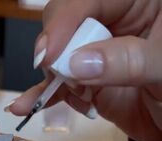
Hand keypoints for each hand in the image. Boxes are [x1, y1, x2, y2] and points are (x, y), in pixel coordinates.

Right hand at [6, 0, 161, 140]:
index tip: (49, 53)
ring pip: (58, 58)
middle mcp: (111, 25)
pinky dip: (45, 97)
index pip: (89, 0)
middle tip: (55, 72)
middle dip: (56, 51)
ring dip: (45, 80)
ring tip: (32, 101)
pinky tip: (28, 105)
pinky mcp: (85, 80)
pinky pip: (61, 85)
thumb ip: (126, 60)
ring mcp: (94, 55)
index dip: (64, 22)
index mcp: (138, 3)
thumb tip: (78, 63)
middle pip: (66, 25)